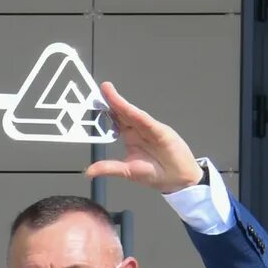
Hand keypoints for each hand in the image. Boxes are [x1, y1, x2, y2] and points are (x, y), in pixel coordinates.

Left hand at [81, 79, 199, 196]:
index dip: (106, 110)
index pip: (117, 120)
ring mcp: (150, 129)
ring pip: (133, 114)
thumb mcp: (127, 171)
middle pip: (123, 112)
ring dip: (122, 103)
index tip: (94, 100)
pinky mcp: (162, 133)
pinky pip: (148, 123)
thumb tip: (87, 172)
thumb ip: (109, 168)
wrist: (179, 180)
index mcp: (130, 137)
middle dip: (112, 100)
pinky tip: (129, 110)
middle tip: (102, 87)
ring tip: (110, 92)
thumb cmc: (156, 173)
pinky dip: (138, 116)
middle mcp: (139, 130)